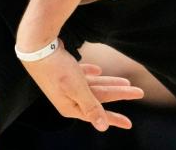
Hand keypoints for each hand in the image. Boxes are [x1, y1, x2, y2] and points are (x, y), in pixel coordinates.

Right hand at [19, 42, 142, 129]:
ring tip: (126, 82)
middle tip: (138, 92)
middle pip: (99, 97)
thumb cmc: (58, 69)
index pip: (98, 114)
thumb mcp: (77, 89)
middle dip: (119, 95)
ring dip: (109, 83)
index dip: (114, 119)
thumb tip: (102, 127)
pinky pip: (82, 75)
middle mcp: (69, 98)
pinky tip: (98, 70)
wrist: (37, 48)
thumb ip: (91, 107)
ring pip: (93, 85)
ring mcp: (66, 85)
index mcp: (71, 106)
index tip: (129, 124)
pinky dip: (91, 73)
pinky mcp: (64, 72)